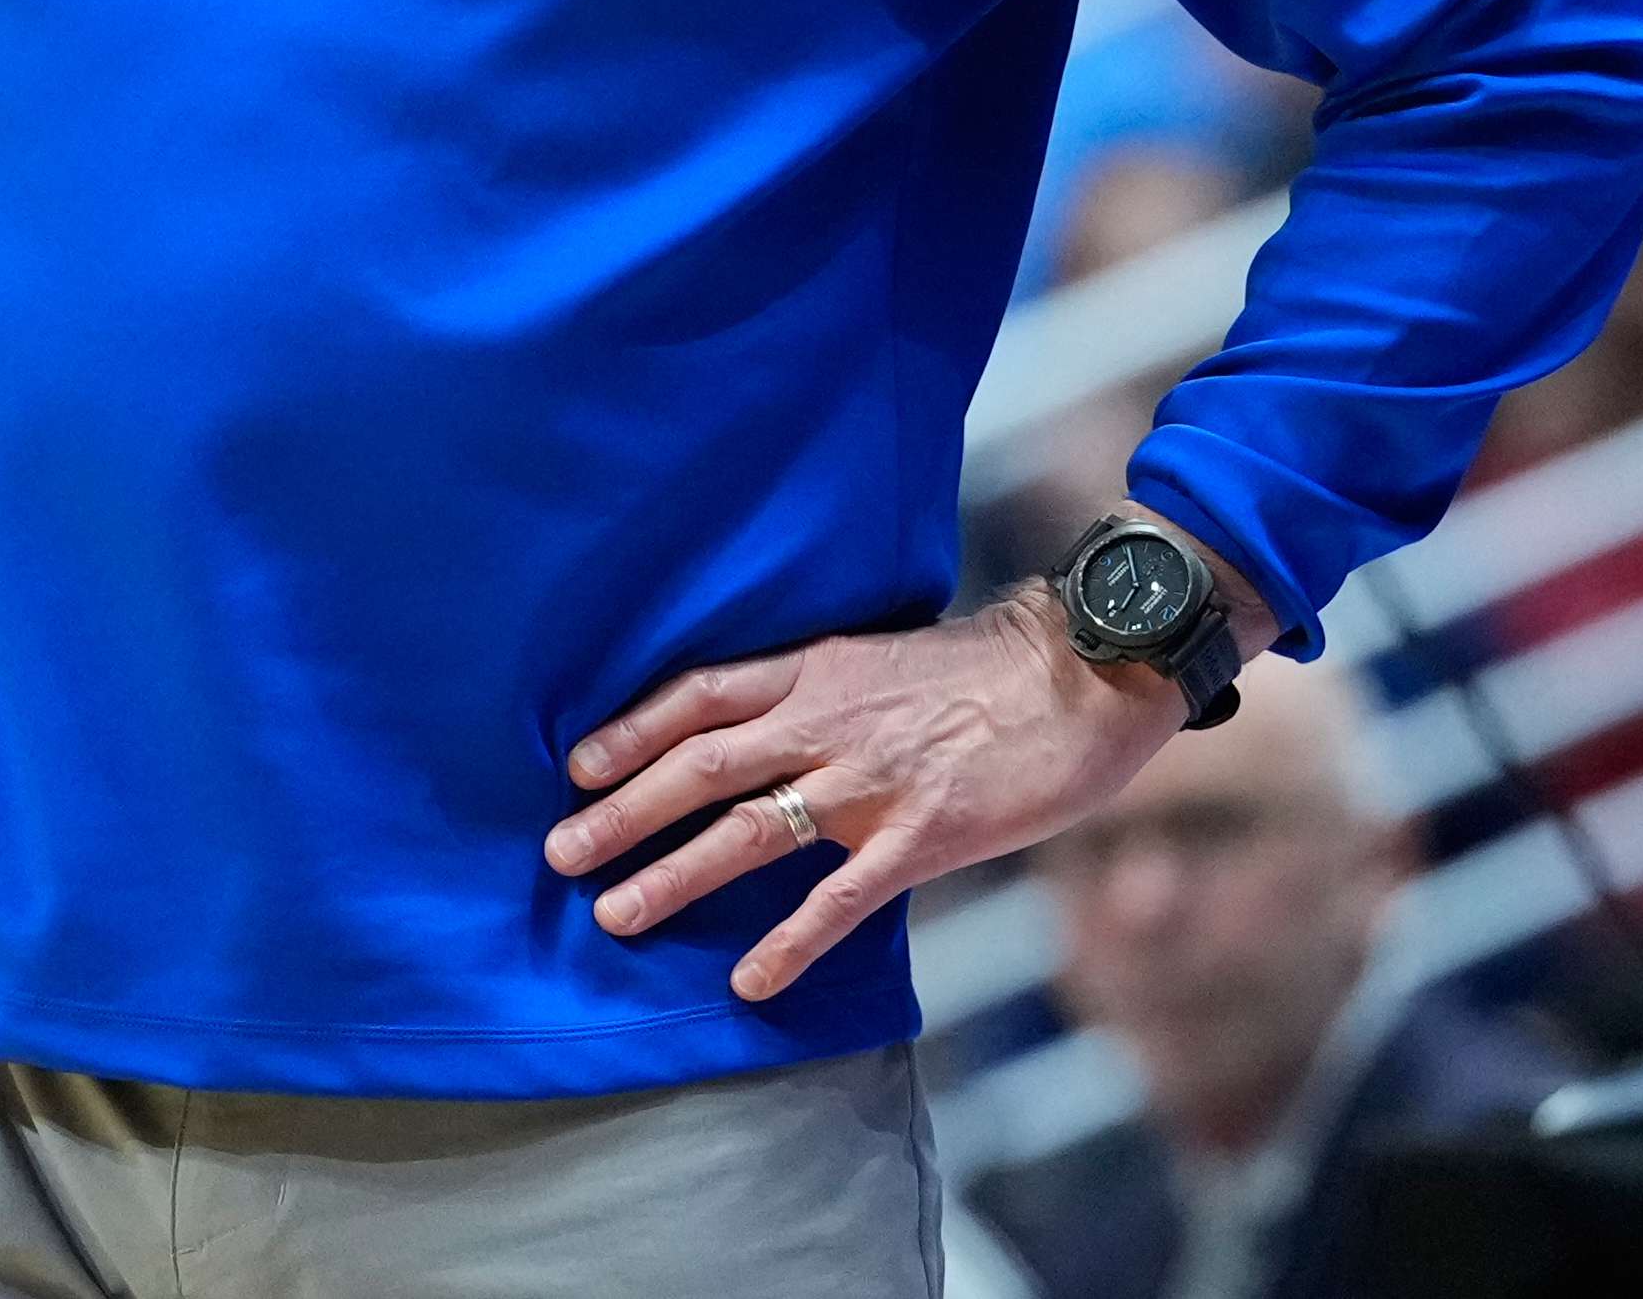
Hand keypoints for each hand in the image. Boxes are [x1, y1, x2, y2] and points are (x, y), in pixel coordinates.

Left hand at [545, 584, 1186, 1002]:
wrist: (1081, 676)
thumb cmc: (981, 671)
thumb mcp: (877, 660)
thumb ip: (815, 695)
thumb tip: (753, 731)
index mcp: (814, 671)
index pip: (699, 695)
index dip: (632, 730)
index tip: (576, 766)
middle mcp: (827, 722)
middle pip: (701, 766)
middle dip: (623, 811)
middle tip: (560, 852)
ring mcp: (871, 782)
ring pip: (748, 830)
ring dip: (675, 874)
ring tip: (617, 914)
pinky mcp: (922, 836)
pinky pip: (840, 898)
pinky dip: (789, 942)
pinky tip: (747, 982)